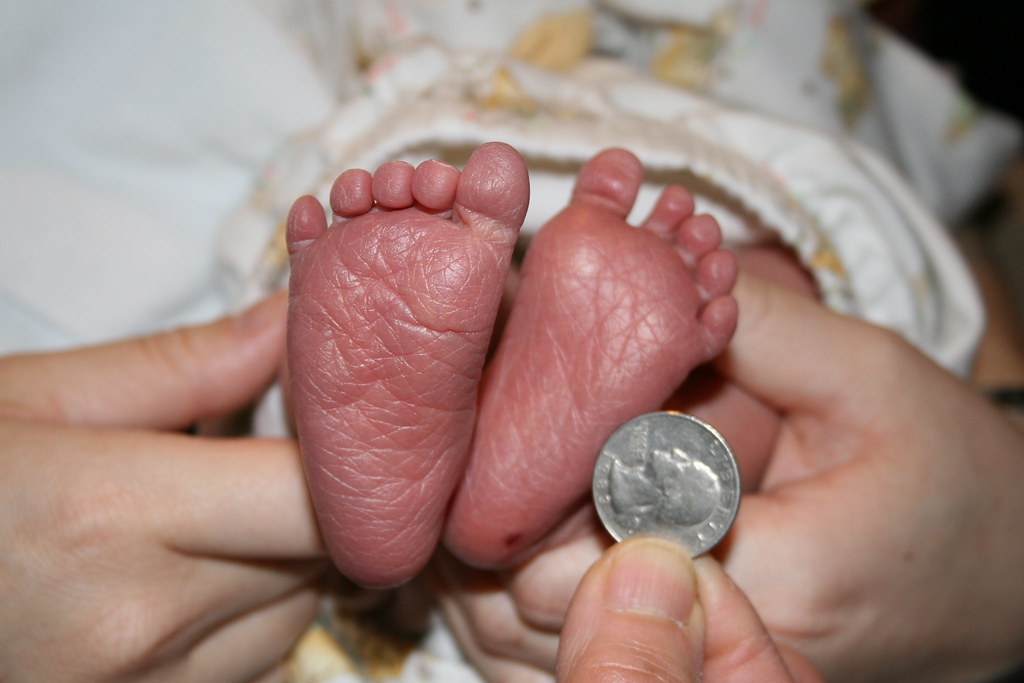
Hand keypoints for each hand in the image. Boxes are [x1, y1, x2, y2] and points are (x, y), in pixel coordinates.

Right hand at [0, 293, 327, 682]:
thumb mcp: (37, 399)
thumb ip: (187, 364)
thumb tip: (293, 322)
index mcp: (110, 515)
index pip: (313, 496)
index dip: (347, 456)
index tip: (330, 422)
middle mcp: (137, 621)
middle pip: (318, 556)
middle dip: (316, 499)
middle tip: (264, 454)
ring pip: (296, 612)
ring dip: (283, 560)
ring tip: (205, 518)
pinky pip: (254, 664)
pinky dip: (249, 617)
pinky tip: (183, 579)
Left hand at [437, 274, 1023, 681]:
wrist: (998, 572)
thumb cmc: (946, 473)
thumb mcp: (870, 377)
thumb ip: (759, 328)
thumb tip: (647, 274)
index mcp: (764, 576)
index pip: (582, 555)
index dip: (532, 478)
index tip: (533, 402)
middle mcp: (716, 650)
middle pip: (533, 607)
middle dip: (504, 515)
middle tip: (503, 431)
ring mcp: (694, 672)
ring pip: (528, 641)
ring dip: (498, 563)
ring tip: (505, 476)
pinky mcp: (686, 669)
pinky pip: (564, 655)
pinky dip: (525, 602)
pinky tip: (530, 536)